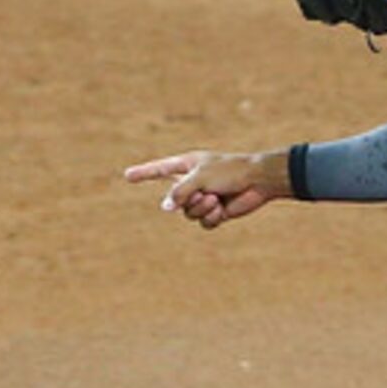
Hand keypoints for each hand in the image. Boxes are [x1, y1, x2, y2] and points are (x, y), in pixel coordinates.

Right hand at [123, 150, 281, 228]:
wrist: (259, 181)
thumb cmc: (230, 170)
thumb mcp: (199, 177)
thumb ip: (178, 192)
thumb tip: (164, 208)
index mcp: (187, 165)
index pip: (159, 169)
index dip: (143, 173)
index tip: (127, 175)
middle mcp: (193, 182)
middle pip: (174, 200)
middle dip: (187, 199)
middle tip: (203, 192)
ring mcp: (203, 197)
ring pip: (188, 213)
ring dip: (201, 208)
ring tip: (215, 198)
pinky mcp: (215, 211)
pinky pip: (203, 222)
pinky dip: (211, 216)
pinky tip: (222, 208)